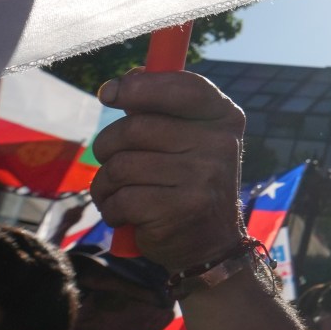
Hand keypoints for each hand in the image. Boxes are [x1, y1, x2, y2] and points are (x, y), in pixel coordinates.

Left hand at [92, 71, 248, 270]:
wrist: (211, 245)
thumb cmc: (187, 182)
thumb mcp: (187, 140)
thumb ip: (158, 110)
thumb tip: (118, 85)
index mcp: (224, 119)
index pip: (181, 87)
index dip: (138, 86)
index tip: (110, 93)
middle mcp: (220, 145)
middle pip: (135, 127)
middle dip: (108, 145)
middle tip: (111, 160)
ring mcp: (203, 178)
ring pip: (121, 165)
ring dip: (106, 183)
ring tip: (120, 193)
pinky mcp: (179, 210)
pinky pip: (121, 198)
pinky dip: (112, 208)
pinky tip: (126, 216)